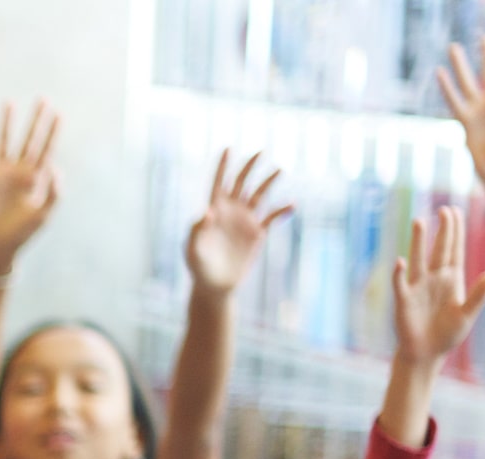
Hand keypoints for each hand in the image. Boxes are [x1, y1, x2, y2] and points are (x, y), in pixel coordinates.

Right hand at [0, 100, 58, 271]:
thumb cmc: (22, 236)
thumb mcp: (41, 217)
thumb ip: (53, 195)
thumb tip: (55, 169)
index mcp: (35, 180)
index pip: (46, 150)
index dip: (52, 132)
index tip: (59, 113)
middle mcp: (19, 174)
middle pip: (29, 140)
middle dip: (37, 121)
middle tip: (44, 99)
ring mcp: (0, 177)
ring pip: (4, 143)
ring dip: (7, 124)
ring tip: (10, 103)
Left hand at [185, 148, 290, 293]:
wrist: (214, 285)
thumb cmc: (198, 267)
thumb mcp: (193, 249)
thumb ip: (197, 229)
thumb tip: (208, 211)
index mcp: (214, 210)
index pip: (219, 182)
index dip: (223, 165)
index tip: (228, 147)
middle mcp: (231, 210)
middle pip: (241, 182)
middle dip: (250, 166)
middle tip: (260, 151)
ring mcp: (245, 220)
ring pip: (259, 194)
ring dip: (268, 181)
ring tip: (279, 169)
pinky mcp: (257, 233)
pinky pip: (273, 217)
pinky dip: (282, 209)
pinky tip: (291, 204)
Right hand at [391, 205, 484, 366]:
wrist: (427, 353)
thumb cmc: (447, 334)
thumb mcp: (467, 315)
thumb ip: (478, 295)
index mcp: (452, 279)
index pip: (454, 249)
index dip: (455, 231)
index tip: (455, 211)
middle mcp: (434, 279)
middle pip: (439, 249)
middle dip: (442, 230)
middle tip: (445, 209)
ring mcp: (418, 288)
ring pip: (419, 260)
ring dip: (419, 242)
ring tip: (419, 221)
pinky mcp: (404, 301)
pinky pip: (401, 285)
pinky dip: (400, 274)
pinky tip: (401, 262)